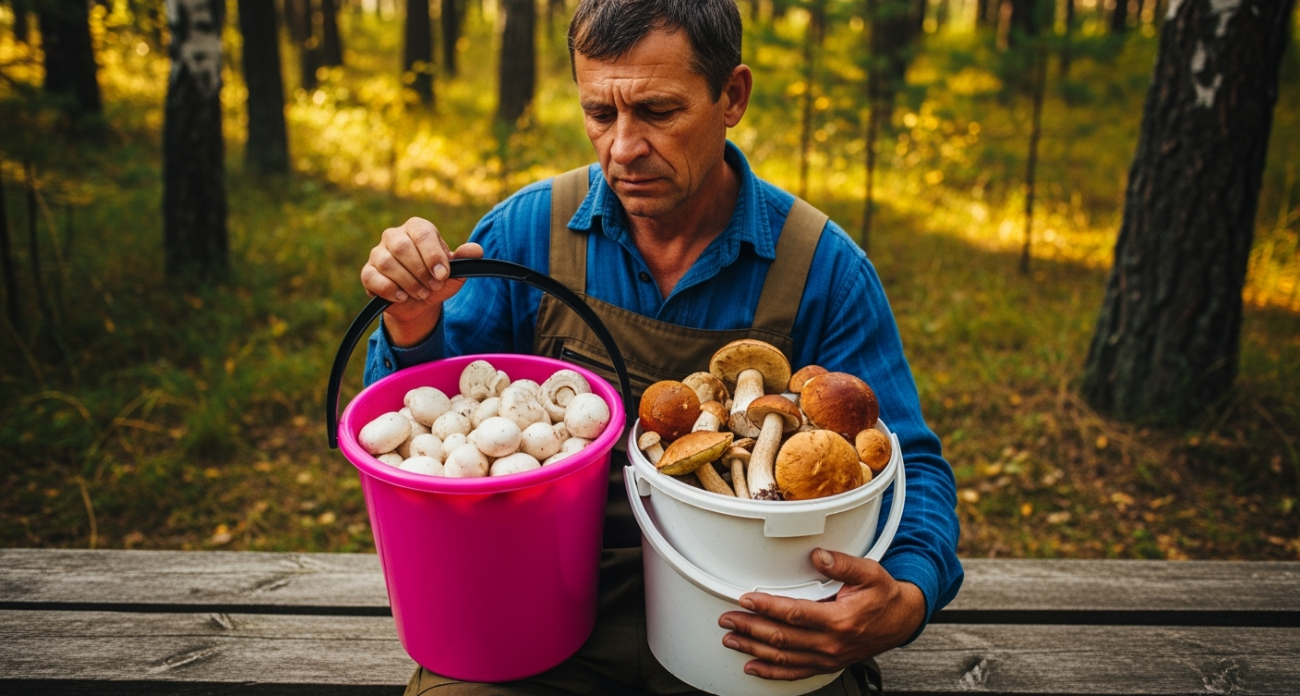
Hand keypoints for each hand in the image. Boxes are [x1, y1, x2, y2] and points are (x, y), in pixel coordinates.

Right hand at [360, 218, 482, 346]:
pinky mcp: (368, 272)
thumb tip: (476, 250)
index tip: (443, 275)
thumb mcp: (454, 272)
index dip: (432, 255)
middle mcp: (394, 236)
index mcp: (417, 228)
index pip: (422, 233)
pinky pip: (372, 277)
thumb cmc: (436, 280)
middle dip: (421, 271)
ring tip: (421, 293)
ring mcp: (378, 253)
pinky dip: (390, 290)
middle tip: (434, 286)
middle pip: (402, 247)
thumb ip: (465, 259)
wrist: (419, 302)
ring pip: (388, 263)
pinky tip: (402, 297)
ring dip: (408, 282)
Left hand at [718, 548, 925, 680]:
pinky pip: (794, 672)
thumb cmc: (884, 597)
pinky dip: (771, 672)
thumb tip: (819, 555)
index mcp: (840, 620)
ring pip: (783, 658)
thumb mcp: (870, 573)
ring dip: (753, 650)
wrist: (900, 621)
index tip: (746, 599)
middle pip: (782, 639)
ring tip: (731, 640)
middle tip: (728, 620)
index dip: (767, 607)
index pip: (795, 614)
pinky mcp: (825, 664)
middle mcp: (831, 643)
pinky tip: (752, 667)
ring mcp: (827, 658)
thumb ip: (843, 564)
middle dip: (750, 628)